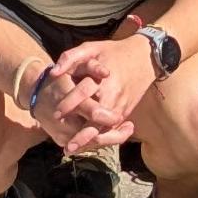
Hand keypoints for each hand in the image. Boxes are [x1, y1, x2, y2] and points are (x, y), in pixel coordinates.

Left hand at [37, 36, 152, 154]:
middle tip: (67, 146)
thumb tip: (53, 73)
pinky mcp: (126, 112)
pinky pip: (114, 130)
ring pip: (106, 130)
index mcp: (104, 78)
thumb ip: (71, 57)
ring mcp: (122, 106)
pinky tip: (87, 146)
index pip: (84, 94)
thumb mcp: (91, 47)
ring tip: (73, 150)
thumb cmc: (114, 52)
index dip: (69, 104)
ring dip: (91, 142)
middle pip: (97, 120)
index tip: (55, 113)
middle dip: (82, 135)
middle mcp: (114, 96)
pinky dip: (101, 139)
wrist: (144, 58)